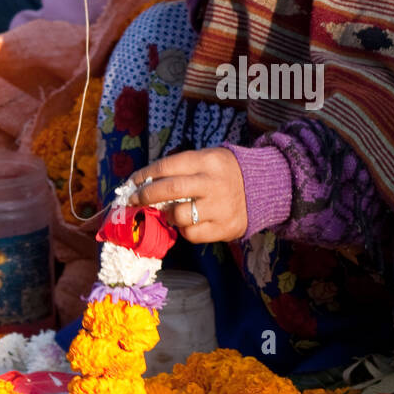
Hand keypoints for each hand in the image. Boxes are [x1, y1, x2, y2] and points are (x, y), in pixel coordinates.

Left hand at [127, 149, 247, 242]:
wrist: (263, 189)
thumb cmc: (224, 173)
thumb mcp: (206, 159)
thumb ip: (179, 170)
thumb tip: (143, 184)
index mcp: (207, 161)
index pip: (166, 166)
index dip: (144, 176)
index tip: (131, 183)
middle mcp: (213, 183)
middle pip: (169, 190)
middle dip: (145, 196)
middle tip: (134, 201)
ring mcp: (220, 207)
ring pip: (178, 215)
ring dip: (168, 215)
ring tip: (172, 212)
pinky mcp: (225, 227)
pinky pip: (192, 234)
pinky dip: (185, 230)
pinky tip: (190, 222)